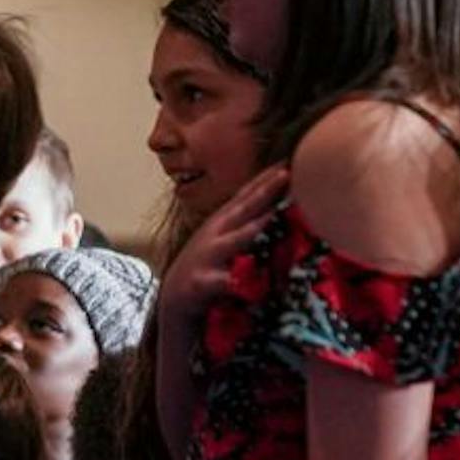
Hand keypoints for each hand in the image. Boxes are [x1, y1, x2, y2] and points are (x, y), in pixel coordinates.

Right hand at [159, 164, 286, 332]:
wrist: (173, 298)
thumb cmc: (207, 265)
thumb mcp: (224, 238)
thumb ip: (248, 223)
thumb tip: (283, 209)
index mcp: (223, 221)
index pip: (246, 194)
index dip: (265, 178)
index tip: (286, 160)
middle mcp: (216, 233)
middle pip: (244, 208)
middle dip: (264, 190)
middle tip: (285, 173)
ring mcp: (208, 255)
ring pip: (235, 239)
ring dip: (254, 227)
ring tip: (272, 216)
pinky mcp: (202, 281)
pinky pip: (223, 281)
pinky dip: (236, 280)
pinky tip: (250, 279)